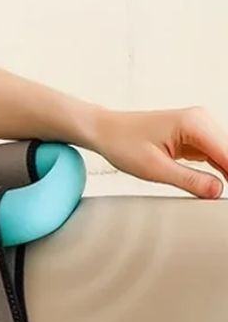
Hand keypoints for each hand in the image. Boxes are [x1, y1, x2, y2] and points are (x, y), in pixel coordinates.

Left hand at [89, 105, 227, 197]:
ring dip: (227, 174)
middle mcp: (202, 120)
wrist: (105, 131)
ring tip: (220, 195)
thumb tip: (218, 192)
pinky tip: (217, 187)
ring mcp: (200, 127)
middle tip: (223, 200)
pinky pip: (215, 156)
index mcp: (195, 124)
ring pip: (226, 155)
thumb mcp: (155, 168)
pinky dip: (220, 171)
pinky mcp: (194, 137)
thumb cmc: (123, 144)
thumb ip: (189, 180)